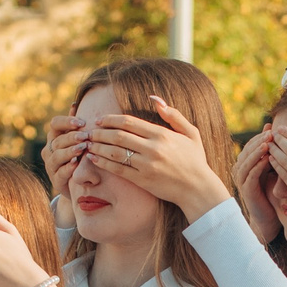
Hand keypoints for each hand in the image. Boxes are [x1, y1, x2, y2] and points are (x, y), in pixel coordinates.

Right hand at [45, 114, 88, 195]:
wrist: (75, 185)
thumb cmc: (76, 158)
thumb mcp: (75, 140)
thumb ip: (74, 124)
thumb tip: (74, 103)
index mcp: (54, 137)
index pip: (55, 124)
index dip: (67, 122)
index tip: (81, 122)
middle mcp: (49, 150)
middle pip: (57, 140)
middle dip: (72, 137)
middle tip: (85, 136)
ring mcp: (51, 166)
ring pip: (57, 155)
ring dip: (70, 151)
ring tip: (82, 148)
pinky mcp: (56, 180)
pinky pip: (60, 173)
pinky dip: (68, 168)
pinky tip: (76, 164)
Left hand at [86, 97, 229, 219]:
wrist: (198, 189)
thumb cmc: (195, 160)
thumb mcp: (191, 133)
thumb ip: (173, 114)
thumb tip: (154, 98)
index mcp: (162, 134)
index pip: (129, 122)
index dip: (111, 119)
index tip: (100, 119)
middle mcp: (152, 148)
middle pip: (118, 136)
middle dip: (100, 132)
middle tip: (89, 131)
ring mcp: (146, 165)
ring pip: (115, 152)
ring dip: (98, 147)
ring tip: (88, 144)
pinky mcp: (143, 180)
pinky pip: (118, 170)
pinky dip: (104, 163)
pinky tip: (94, 158)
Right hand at [234, 130, 279, 240]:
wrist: (269, 217)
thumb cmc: (273, 191)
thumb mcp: (273, 168)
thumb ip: (272, 151)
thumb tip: (274, 128)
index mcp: (247, 163)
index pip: (252, 144)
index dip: (261, 136)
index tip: (273, 128)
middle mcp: (241, 170)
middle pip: (248, 150)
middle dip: (259, 140)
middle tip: (271, 133)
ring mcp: (242, 181)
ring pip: (247, 161)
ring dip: (257, 151)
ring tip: (268, 143)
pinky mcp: (246, 191)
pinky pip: (250, 175)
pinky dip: (258, 166)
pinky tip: (267, 159)